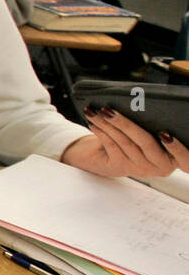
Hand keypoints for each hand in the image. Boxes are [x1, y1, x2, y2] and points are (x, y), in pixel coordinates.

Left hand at [61, 108, 188, 177]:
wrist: (107, 155)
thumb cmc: (137, 137)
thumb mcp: (152, 132)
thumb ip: (156, 127)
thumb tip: (148, 105)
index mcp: (175, 158)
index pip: (185, 159)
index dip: (177, 148)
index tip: (165, 134)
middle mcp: (161, 166)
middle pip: (146, 143)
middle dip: (126, 124)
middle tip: (111, 110)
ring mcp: (141, 169)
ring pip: (126, 143)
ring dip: (110, 124)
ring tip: (99, 111)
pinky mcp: (121, 168)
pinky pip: (112, 146)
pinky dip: (102, 132)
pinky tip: (95, 122)